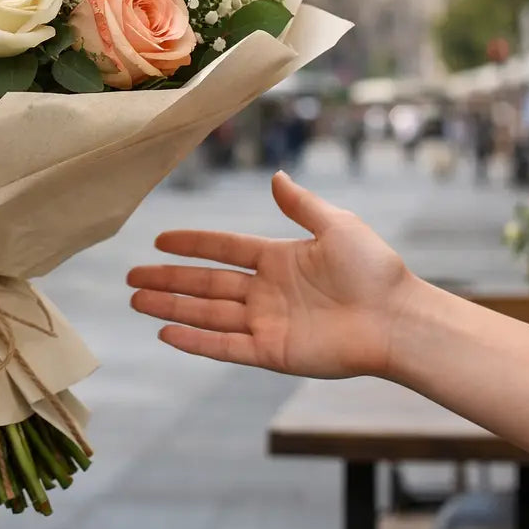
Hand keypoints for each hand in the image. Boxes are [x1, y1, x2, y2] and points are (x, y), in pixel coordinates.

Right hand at [127, 172, 418, 378]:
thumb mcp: (337, 225)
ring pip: (207, 313)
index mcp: (279, 259)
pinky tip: (166, 331)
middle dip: (168, 280)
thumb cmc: (374, 270)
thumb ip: (301, 205)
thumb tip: (276, 177)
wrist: (397, 318)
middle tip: (131, 277)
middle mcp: (266, 291)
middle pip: (205, 284)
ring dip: (171, 307)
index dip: (191, 245)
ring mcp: (267, 322)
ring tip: (137, 300)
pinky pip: (225, 346)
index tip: (159, 241)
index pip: (223, 249)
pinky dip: (195, 340)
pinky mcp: (272, 352)